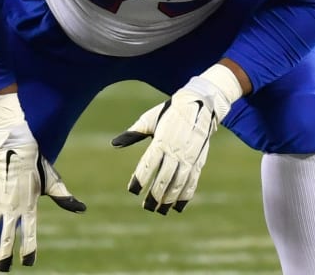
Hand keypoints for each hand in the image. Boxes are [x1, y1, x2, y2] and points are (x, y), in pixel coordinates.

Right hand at [0, 94, 84, 271]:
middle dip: (4, 258)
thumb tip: (82, 208)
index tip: (28, 263)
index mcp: (29, 206)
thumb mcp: (51, 180)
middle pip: (5, 240)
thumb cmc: (33, 162)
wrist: (10, 143)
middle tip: (4, 269)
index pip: (29, 235)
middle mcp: (11, 208)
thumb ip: (64, 198)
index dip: (28, 251)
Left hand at [112, 65, 242, 213]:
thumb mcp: (149, 119)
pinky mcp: (199, 161)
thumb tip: (114, 143)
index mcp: (161, 141)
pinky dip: (186, 196)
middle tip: (146, 207)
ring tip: (160, 210)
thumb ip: (133, 134)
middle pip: (163, 179)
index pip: (148, 165)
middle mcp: (175, 151)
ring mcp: (188, 158)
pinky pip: (192, 182)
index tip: (132, 190)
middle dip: (154, 195)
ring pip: (178, 183)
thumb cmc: (170, 111)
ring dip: (169, 199)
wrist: (200, 104)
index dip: (139, 179)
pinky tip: (178, 206)